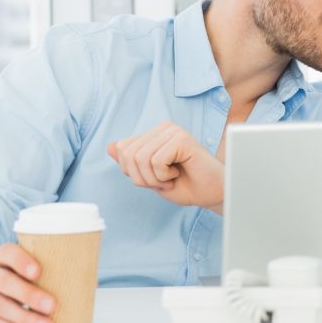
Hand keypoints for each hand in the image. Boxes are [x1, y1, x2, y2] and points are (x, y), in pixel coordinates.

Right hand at [0, 244, 55, 322]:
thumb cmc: (7, 274)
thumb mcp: (15, 264)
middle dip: (30, 295)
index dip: (23, 262)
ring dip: (26, 318)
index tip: (39, 272)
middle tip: (52, 305)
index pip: (8, 253)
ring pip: (1, 307)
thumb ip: (39, 265)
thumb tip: (77, 275)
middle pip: (5, 282)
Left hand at [108, 121, 224, 212]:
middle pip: (128, 153)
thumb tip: (111, 146)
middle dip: (141, 177)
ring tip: (170, 179)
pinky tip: (178, 173)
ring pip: (140, 158)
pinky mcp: (182, 139)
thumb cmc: (185, 185)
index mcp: (155, 133)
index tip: (154, 178)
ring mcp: (174, 131)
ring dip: (154, 178)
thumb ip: (132, 162)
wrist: (210, 194)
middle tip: (162, 182)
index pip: (122, 148)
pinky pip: (156, 160)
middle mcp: (164, 128)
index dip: (132, 171)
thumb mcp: (150, 177)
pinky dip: (163, 175)